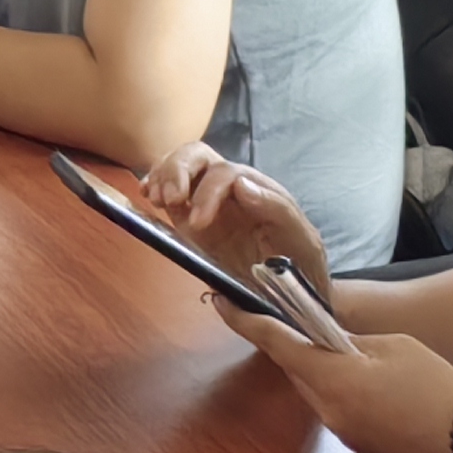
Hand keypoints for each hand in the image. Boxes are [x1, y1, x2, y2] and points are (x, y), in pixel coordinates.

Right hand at [143, 143, 329, 301]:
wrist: (294, 297)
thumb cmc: (302, 266)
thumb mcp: (303, 241)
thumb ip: (278, 210)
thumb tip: (241, 185)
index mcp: (257, 189)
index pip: (226, 173)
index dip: (207, 192)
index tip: (197, 223)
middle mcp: (229, 187)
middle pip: (197, 155)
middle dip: (176, 170)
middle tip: (167, 199)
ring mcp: (206, 200)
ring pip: (178, 165)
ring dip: (162, 175)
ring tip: (156, 199)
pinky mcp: (188, 216)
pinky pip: (167, 190)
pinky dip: (153, 185)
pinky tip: (148, 196)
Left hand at [218, 301, 452, 452]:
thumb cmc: (436, 388)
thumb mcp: (393, 347)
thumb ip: (349, 339)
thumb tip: (326, 338)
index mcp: (332, 378)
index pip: (275, 343)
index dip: (244, 320)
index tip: (219, 301)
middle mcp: (326, 408)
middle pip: (293, 366)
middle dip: (291, 341)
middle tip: (292, 314)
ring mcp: (339, 430)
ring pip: (311, 386)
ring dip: (316, 366)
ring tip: (341, 348)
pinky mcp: (355, 442)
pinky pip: (331, 406)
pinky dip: (336, 387)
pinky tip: (363, 380)